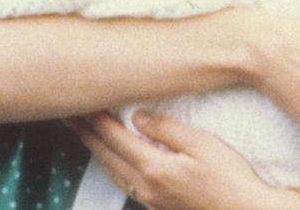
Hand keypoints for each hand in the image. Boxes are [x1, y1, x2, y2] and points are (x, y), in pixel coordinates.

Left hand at [67, 110, 295, 209]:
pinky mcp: (157, 204)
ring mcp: (150, 198)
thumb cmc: (231, 179)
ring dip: (94, 148)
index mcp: (154, 168)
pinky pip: (122, 180)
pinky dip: (110, 163)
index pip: (113, 136)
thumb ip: (166, 129)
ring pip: (110, 169)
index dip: (93, 117)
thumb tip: (138, 117)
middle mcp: (145, 186)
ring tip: (81, 129)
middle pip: (105, 154)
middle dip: (84, 131)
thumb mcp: (202, 144)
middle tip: (68, 113)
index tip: (79, 101)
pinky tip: (110, 155)